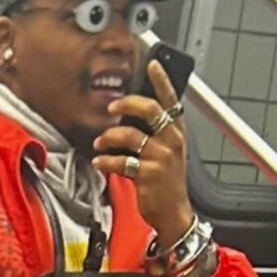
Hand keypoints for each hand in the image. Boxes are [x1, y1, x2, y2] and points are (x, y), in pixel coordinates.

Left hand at [91, 60, 192, 248]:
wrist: (173, 213)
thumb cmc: (167, 183)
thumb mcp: (168, 154)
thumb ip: (154, 134)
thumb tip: (128, 118)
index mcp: (176, 133)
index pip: (170, 100)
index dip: (161, 80)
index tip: (152, 64)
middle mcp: (171, 141)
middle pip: (148, 109)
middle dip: (125, 104)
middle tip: (111, 108)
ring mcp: (160, 157)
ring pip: (129, 135)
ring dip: (108, 137)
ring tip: (99, 144)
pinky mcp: (148, 174)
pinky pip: (120, 161)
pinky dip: (105, 161)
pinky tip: (100, 163)